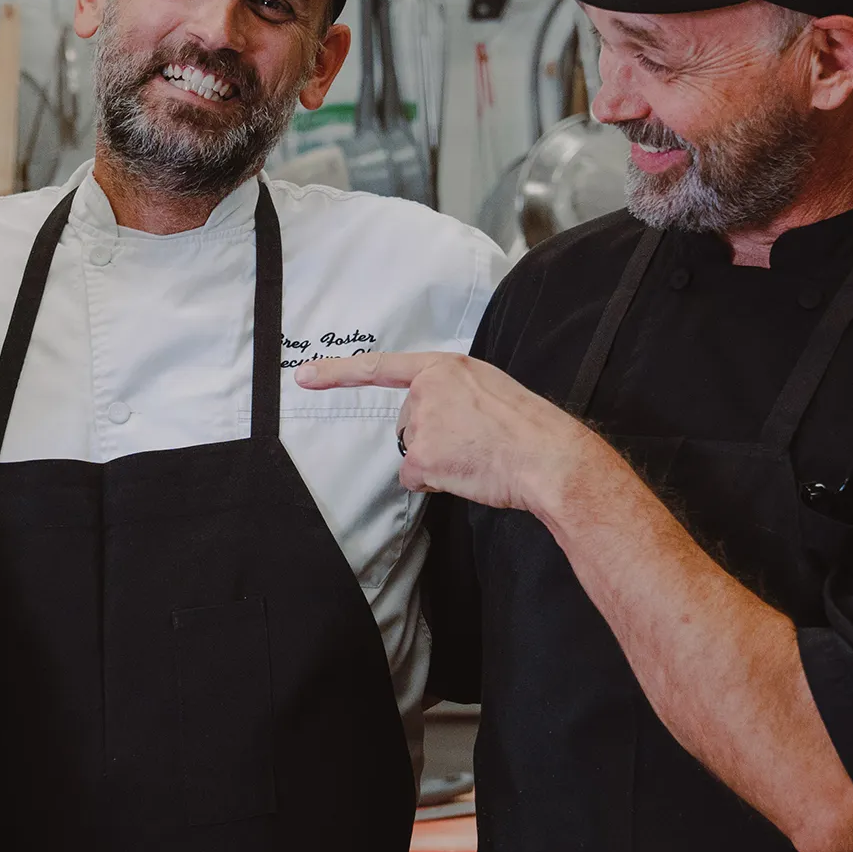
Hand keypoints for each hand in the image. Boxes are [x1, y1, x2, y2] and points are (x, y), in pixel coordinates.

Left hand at [294, 352, 589, 512]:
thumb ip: (455, 394)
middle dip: (432, 441)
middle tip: (475, 444)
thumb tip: (440, 422)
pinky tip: (467, 473)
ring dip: (438, 462)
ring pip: (413, 454)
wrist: (548, 456)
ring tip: (478, 456)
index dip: (337, 373)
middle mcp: (427, 390)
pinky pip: (416, 479)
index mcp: (446, 368)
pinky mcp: (421, 456)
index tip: (304, 375)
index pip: (381, 368)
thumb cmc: (529, 429)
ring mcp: (422, 422)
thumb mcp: (490, 390)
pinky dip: (437, 483)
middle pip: (407, 425)